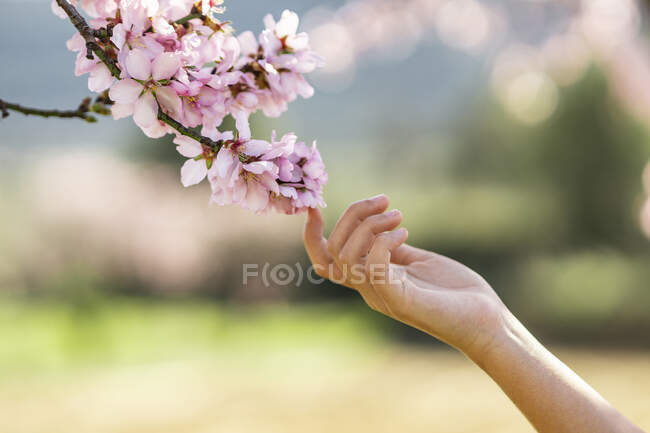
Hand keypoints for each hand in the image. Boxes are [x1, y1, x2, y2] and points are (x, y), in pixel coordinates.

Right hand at [303, 195, 507, 358]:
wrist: (488, 323)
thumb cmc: (456, 292)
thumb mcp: (417, 261)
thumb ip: (392, 247)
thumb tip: (377, 225)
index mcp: (370, 278)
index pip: (324, 259)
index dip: (311, 235)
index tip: (314, 207)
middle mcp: (370, 288)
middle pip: (333, 250)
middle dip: (352, 215)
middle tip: (384, 200)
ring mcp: (382, 295)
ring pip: (347, 256)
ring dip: (369, 225)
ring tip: (398, 215)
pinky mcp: (399, 300)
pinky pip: (372, 266)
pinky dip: (383, 241)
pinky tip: (405, 232)